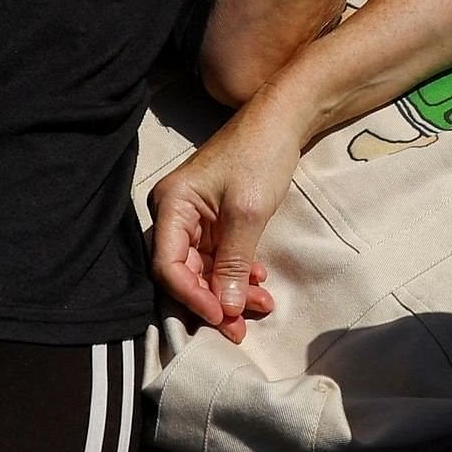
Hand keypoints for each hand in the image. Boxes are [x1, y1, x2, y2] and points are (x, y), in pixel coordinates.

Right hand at [148, 104, 311, 341]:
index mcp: (171, 205)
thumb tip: (226, 309)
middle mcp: (175, 214)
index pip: (167, 265)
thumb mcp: (247, 213)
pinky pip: (218, 257)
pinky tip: (258, 281)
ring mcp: (194, 218)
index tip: (221, 316)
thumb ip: (234, 262)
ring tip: (261, 304)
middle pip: (184, 272)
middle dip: (214, 300)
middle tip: (241, 328)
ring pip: (204, 269)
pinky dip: (237, 272)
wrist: (283, 123)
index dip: (191, 296)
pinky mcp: (214, 220)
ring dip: (229, 290)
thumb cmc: (260, 157)